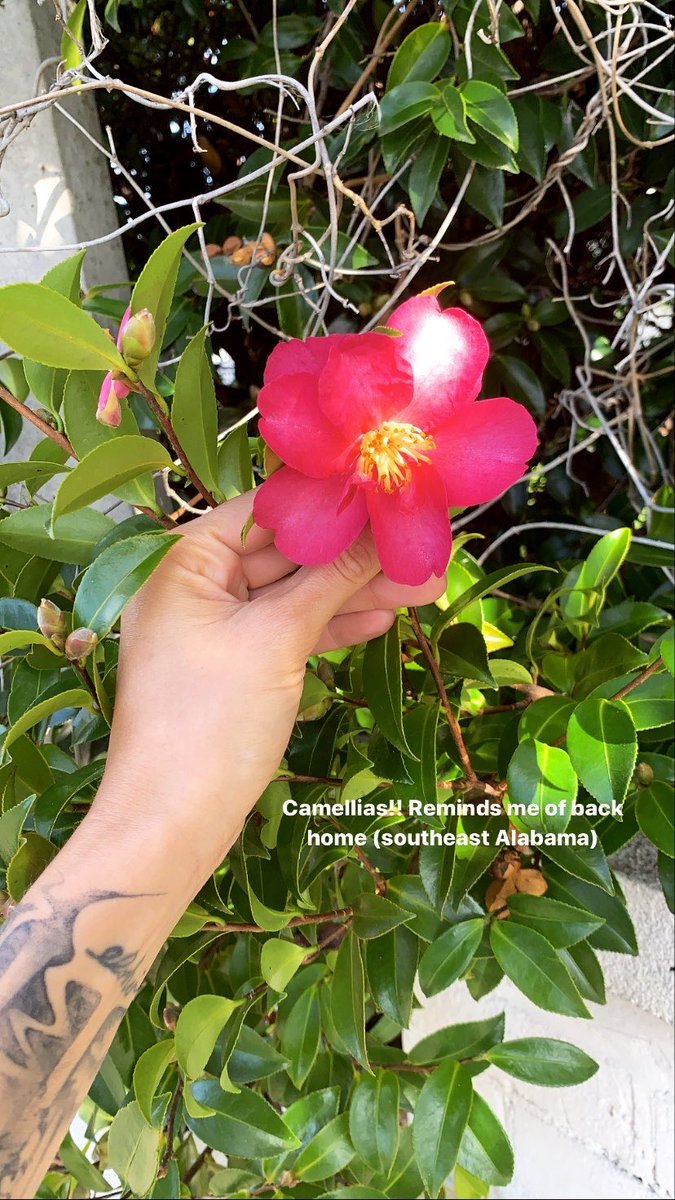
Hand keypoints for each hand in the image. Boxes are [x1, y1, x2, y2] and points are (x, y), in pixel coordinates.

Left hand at [98, 491, 445, 868]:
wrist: (173, 824)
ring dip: (352, 592)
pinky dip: (327, 626)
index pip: (263, 510)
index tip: (387, 496)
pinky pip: (285, 631)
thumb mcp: (279, 639)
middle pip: (283, 554)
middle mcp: (192, 587)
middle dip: (352, 555)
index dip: (327, 504)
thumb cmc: (211, 722)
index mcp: (182, 563)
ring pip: (291, 596)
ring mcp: (212, 629)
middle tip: (417, 547)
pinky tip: (380, 617)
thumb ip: (334, 580)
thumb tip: (384, 531)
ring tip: (421, 585)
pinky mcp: (232, 666)